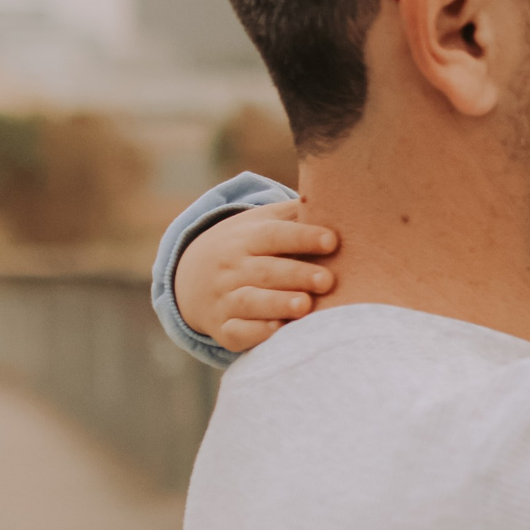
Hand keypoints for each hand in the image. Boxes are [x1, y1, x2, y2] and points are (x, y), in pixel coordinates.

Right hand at [174, 200, 338, 350]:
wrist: (191, 275)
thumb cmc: (249, 246)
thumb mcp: (263, 222)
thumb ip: (296, 213)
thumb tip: (339, 196)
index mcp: (246, 238)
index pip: (274, 236)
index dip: (302, 238)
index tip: (332, 241)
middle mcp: (232, 268)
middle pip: (266, 270)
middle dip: (297, 275)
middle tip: (327, 280)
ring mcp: (225, 298)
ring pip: (250, 301)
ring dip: (277, 304)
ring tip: (305, 306)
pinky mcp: (223, 328)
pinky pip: (237, 332)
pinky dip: (256, 333)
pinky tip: (277, 331)